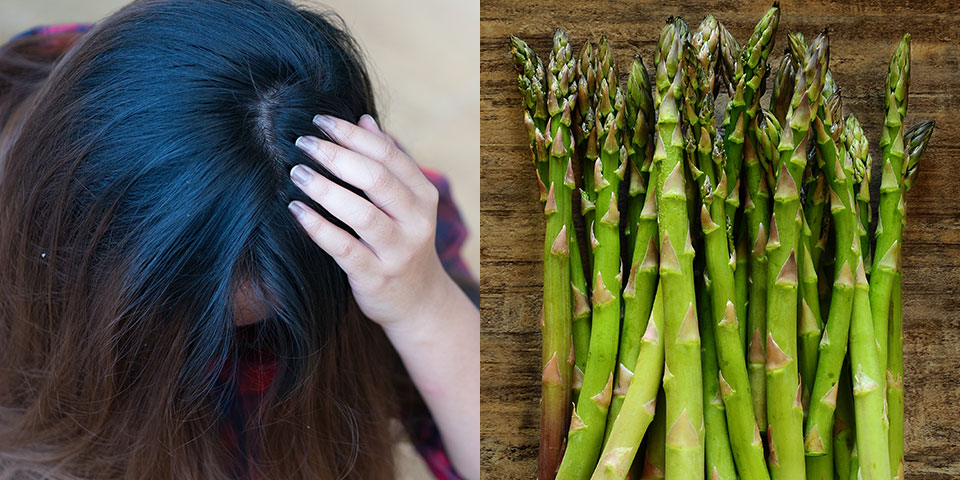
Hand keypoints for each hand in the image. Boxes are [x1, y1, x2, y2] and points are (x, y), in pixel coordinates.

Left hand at [288, 113, 452, 327]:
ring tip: (295, 172)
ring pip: (361, 213)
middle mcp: (416, 221)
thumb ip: (388, 163)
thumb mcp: (405, 203)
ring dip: (324, 188)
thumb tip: (363, 119)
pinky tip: (295, 210)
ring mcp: (398, 251)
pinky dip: (317, 227)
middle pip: (377, 179)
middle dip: (336, 155)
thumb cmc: (402, 243)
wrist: (418, 302)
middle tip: (302, 142)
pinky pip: (344, 248)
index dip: (352, 134)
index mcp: (424, 196)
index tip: (320, 120)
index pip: (389, 155)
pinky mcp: (376, 277)